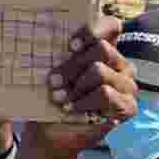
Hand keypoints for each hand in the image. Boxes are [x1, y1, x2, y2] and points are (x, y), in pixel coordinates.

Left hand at [4, 17, 136, 158]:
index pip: (111, 27)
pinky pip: (107, 94)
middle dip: (72, 65)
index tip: (70, 45)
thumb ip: (52, 53)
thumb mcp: (49, 72)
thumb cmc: (50, 97)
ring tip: (58, 98)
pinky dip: (84, 102)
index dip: (93, 30)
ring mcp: (126, 85)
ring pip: (100, 71)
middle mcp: (119, 64)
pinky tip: (70, 109)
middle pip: (101, 49)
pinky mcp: (128, 106)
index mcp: (103, 50)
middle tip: (53, 80)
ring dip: (74, 86)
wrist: (50, 132)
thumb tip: (30, 34)